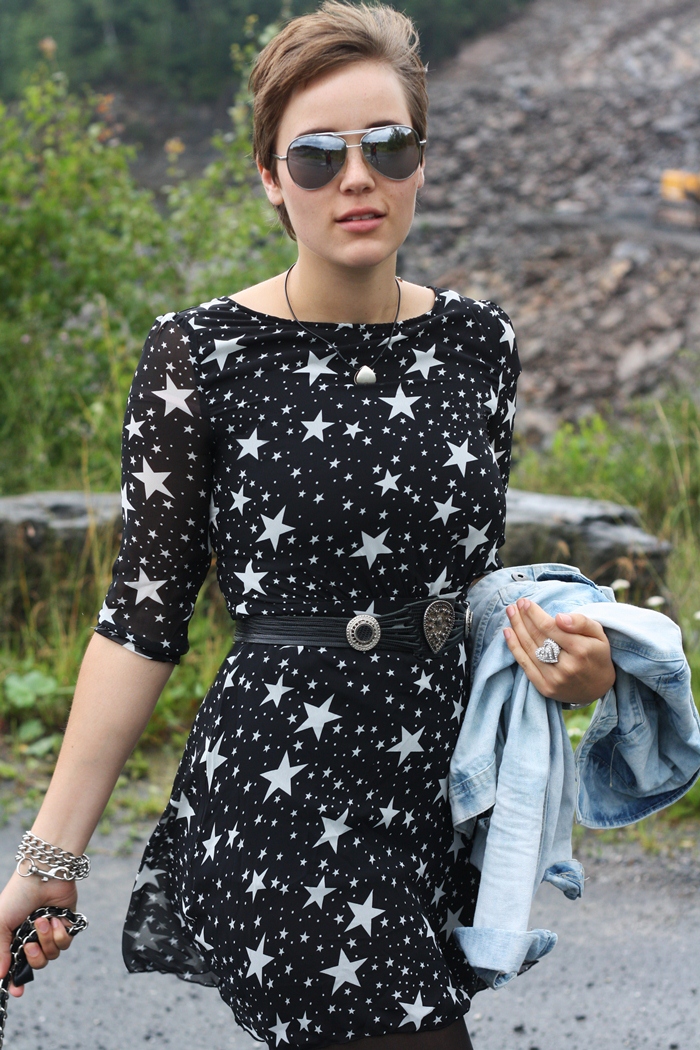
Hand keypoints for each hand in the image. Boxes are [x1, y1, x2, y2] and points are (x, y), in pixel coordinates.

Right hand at [0, 869, 77, 997]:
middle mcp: (32, 937)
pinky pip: (65, 943)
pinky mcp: (66, 924)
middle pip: (37, 964)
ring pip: (52, 955)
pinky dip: (60, 933)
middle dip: (35, 957)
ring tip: (43, 921)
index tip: (18, 992)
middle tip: (30, 944)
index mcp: (14, 938)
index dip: (17, 981)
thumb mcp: (0, 924)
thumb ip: (0, 951)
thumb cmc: (17, 897)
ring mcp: (49, 931)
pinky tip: (56, 919)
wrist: (43, 875)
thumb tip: (0, 975)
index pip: (16, 966)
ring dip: (47, 940)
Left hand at [503, 597, 615, 704]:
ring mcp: (554, 679)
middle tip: (515, 604)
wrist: (599, 688)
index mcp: (581, 650)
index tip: (525, 602)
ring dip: (516, 628)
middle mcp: (567, 666)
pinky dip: (514, 648)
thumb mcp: (598, 633)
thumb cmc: (596, 654)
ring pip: (529, 649)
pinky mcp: (545, 688)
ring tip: (510, 613)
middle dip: (523, 618)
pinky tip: (508, 632)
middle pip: (537, 636)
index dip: (534, 613)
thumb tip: (559, 617)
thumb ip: (581, 622)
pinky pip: (525, 665)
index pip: (550, 627)